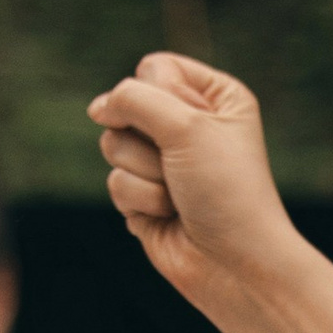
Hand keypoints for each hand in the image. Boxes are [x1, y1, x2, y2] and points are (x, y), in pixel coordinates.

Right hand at [87, 53, 298, 306]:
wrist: (234, 265)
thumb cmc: (225, 190)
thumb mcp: (186, 125)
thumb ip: (133, 99)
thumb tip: (98, 109)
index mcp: (216, 98)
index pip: (155, 68)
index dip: (160, 95)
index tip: (192, 127)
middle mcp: (191, 126)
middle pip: (126, 106)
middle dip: (149, 140)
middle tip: (184, 166)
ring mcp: (165, 162)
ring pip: (113, 144)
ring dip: (144, 172)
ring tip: (178, 194)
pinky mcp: (145, 196)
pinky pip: (115, 181)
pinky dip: (140, 200)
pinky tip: (169, 217)